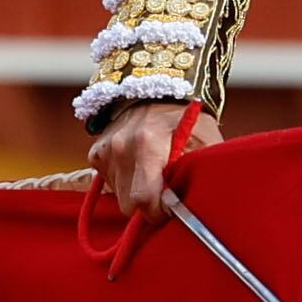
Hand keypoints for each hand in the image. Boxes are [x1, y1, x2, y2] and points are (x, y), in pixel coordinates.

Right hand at [86, 100, 218, 217]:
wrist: (156, 89)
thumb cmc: (187, 120)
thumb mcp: (205, 141)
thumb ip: (200, 172)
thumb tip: (196, 205)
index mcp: (148, 143)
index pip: (144, 199)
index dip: (160, 212)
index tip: (172, 209)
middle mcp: (121, 146)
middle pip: (129, 204)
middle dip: (148, 206)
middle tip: (166, 193)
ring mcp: (105, 150)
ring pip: (119, 197)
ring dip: (137, 193)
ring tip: (155, 174)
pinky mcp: (96, 154)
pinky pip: (111, 184)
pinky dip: (126, 182)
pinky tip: (140, 166)